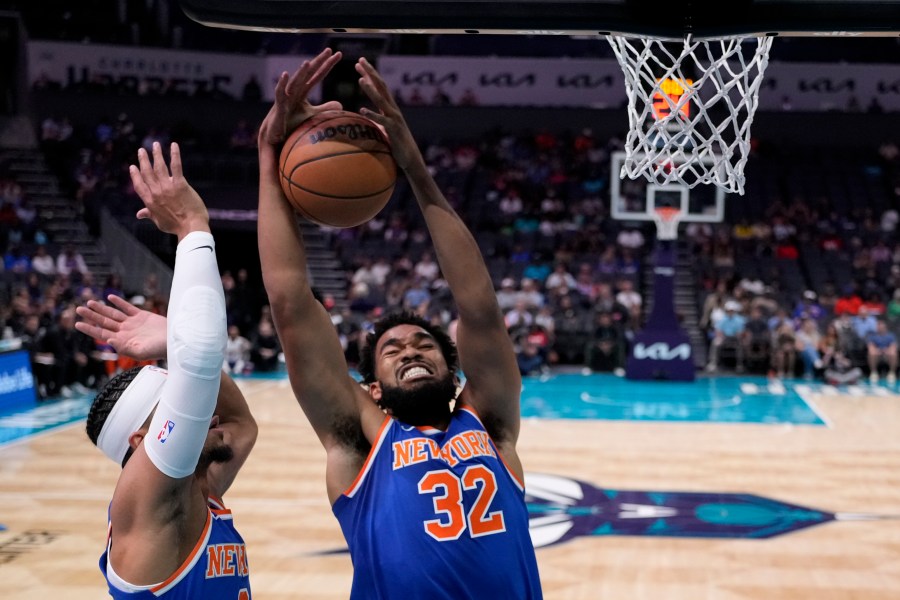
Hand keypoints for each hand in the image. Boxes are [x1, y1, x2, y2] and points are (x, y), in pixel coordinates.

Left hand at [75, 295, 167, 360]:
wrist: (175, 341)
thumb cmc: (160, 350)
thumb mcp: (141, 352)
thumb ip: (124, 348)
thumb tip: (109, 340)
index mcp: (123, 340)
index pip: (101, 333)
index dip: (89, 328)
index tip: (77, 323)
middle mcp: (125, 331)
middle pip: (104, 321)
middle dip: (91, 315)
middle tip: (78, 309)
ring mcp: (133, 323)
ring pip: (113, 314)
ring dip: (101, 308)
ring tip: (89, 302)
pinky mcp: (142, 316)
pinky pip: (127, 308)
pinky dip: (119, 302)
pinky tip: (110, 297)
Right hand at [130, 142, 208, 240]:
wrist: (191, 228)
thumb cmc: (176, 226)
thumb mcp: (159, 222)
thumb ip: (149, 214)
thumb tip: (139, 214)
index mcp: (149, 201)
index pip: (139, 185)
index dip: (135, 175)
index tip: (133, 166)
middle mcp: (156, 192)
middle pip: (147, 172)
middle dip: (144, 160)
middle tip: (141, 150)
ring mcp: (168, 187)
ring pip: (159, 166)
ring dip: (156, 154)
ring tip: (155, 145)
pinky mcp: (180, 184)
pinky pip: (176, 166)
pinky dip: (174, 154)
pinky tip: (174, 145)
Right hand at [258, 48, 343, 147]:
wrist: (276, 134)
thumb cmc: (292, 122)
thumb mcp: (312, 115)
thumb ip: (325, 108)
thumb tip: (340, 105)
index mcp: (303, 90)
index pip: (318, 75)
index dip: (327, 65)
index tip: (338, 55)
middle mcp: (295, 90)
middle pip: (308, 73)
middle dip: (318, 61)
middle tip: (329, 50)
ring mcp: (286, 96)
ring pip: (295, 81)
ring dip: (301, 72)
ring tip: (308, 63)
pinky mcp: (278, 106)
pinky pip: (279, 93)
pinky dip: (282, 84)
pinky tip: (285, 74)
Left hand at [354, 57, 420, 171]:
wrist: (411, 159)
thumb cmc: (397, 145)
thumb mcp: (385, 129)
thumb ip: (378, 121)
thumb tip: (366, 119)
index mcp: (390, 108)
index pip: (379, 86)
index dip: (370, 74)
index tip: (359, 64)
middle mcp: (393, 110)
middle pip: (381, 87)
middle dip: (371, 73)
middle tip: (360, 60)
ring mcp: (394, 119)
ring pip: (381, 100)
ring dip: (370, 89)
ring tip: (360, 80)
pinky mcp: (393, 130)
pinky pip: (381, 121)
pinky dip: (372, 115)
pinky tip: (362, 110)